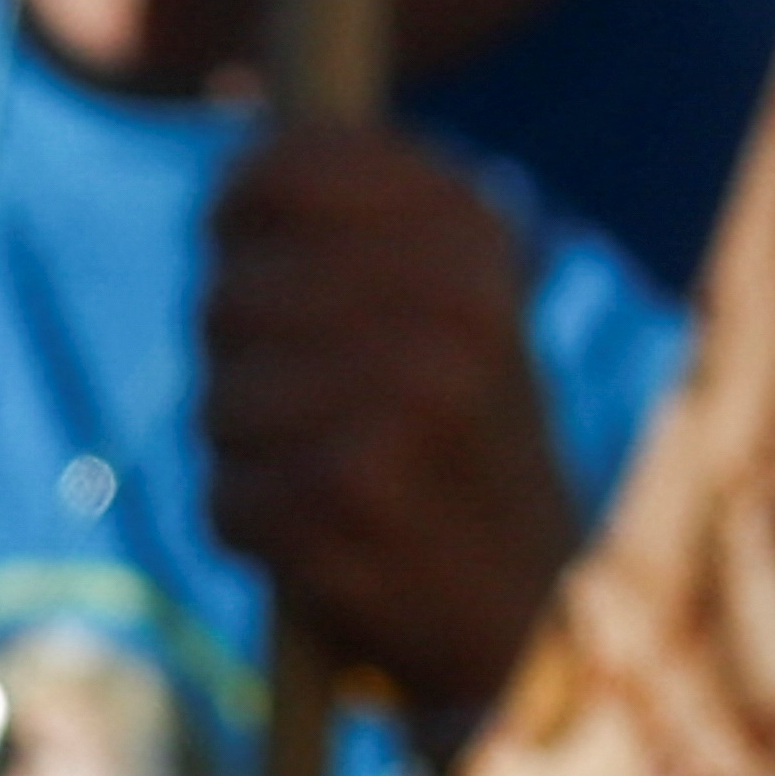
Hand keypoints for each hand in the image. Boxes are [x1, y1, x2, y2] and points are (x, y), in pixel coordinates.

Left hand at [199, 123, 580, 717]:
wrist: (553, 623)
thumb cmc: (473, 450)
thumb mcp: (454, 307)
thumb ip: (355, 224)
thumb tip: (242, 152)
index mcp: (475, 241)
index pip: (276, 174)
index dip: (245, 220)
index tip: (266, 257)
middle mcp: (450, 311)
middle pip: (230, 298)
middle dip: (251, 365)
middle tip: (334, 414)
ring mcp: (405, 407)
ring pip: (221, 404)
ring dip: (257, 460)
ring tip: (346, 484)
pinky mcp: (355, 503)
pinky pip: (229, 500)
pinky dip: (265, 535)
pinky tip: (339, 547)